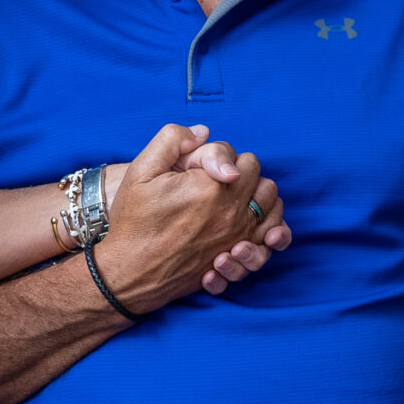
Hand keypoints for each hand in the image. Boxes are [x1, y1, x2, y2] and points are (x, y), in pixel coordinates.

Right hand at [96, 124, 288, 313]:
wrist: (130, 270)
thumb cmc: (134, 221)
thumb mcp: (142, 170)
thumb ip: (172, 139)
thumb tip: (203, 133)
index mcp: (211, 186)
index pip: (242, 159)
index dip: (223, 160)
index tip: (201, 171)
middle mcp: (230, 211)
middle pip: (260, 178)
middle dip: (243, 175)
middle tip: (218, 182)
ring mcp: (237, 236)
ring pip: (272, 205)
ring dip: (258, 197)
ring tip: (235, 198)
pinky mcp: (237, 256)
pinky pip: (272, 237)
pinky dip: (270, 226)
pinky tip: (252, 223)